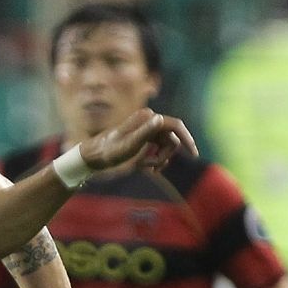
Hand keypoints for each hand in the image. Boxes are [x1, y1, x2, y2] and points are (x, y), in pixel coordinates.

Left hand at [81, 109, 197, 174]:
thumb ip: (145, 132)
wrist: (93, 156)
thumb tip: (160, 119)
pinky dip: (153, 159)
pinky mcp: (143, 136)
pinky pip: (157, 148)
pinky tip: (142, 166)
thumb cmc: (110, 152)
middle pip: (171, 139)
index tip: (194, 155)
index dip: (187, 139)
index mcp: (148, 118)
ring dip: (158, 159)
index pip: (176, 126)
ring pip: (165, 146)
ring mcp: (146, 128)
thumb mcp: (129, 145)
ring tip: (143, 168)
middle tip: (152, 169)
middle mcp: (149, 120)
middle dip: (164, 155)